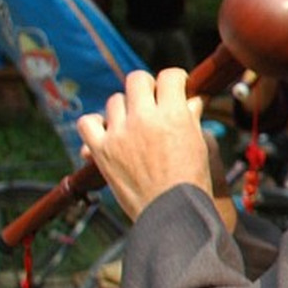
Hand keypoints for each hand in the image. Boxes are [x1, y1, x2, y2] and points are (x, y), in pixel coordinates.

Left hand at [77, 69, 214, 220]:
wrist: (171, 211)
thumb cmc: (191, 180)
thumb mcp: (199, 144)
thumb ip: (192, 118)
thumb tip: (192, 100)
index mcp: (173, 114)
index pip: (169, 77)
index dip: (175, 79)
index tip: (177, 85)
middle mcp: (144, 118)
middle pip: (138, 79)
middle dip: (148, 86)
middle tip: (153, 100)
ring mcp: (119, 133)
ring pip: (115, 100)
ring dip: (125, 107)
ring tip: (133, 122)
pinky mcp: (101, 150)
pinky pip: (87, 122)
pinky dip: (95, 123)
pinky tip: (107, 130)